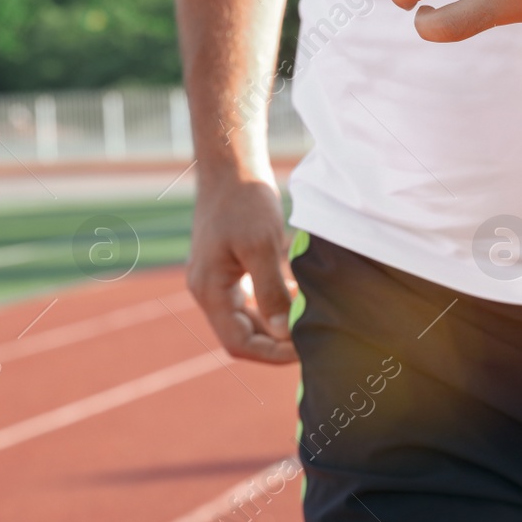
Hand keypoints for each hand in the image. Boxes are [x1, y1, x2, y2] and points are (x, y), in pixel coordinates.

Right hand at [186, 175, 297, 363]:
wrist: (230, 167)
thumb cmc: (244, 202)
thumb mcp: (261, 246)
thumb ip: (270, 292)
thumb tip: (282, 333)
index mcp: (209, 290)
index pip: (238, 343)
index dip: (271, 353)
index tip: (305, 351)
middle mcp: (208, 291)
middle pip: (241, 336)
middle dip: (276, 344)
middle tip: (313, 342)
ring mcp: (216, 280)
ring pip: (247, 320)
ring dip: (276, 327)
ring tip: (309, 323)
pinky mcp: (229, 268)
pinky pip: (250, 300)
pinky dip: (273, 306)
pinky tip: (298, 297)